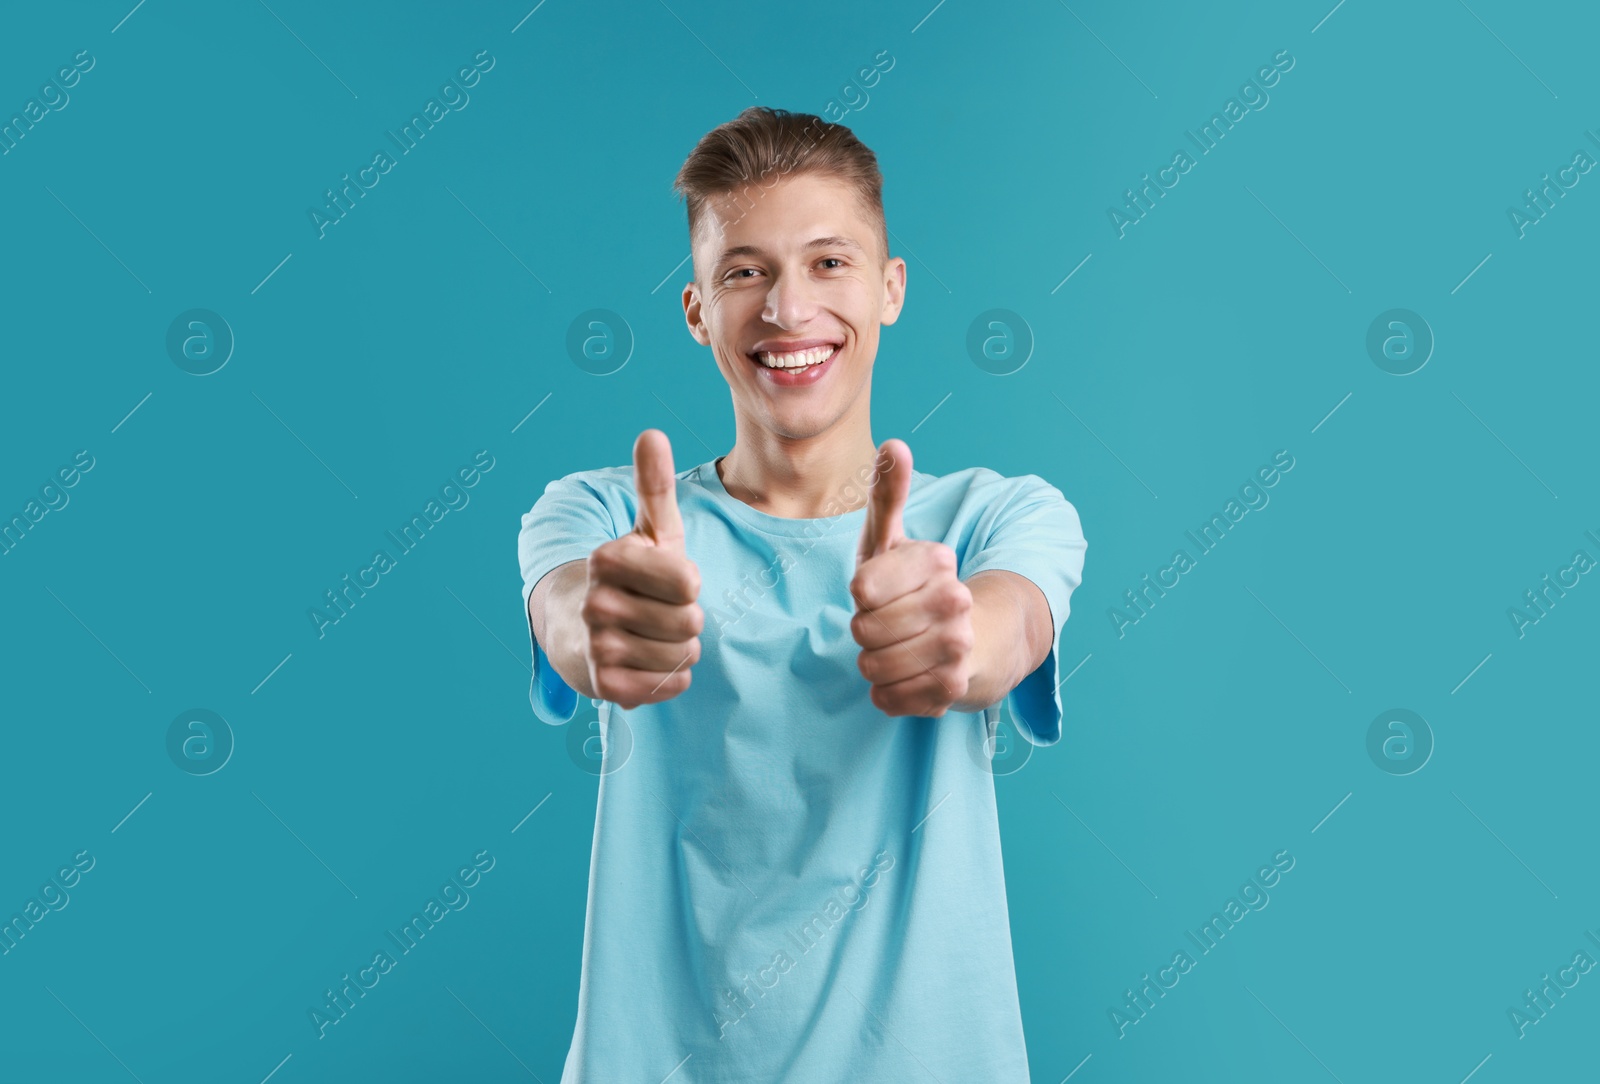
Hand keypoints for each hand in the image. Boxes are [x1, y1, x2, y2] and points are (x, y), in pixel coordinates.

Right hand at [580, 429, 703, 709]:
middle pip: (691, 622)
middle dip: (686, 619)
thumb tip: (653, 434)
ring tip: (652, 635)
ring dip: (679, 649)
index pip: (690, 582)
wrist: (579, 631)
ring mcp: (598, 647)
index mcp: (608, 559)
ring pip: (684, 655)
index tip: (664, 580)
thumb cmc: (631, 576)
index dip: (687, 583)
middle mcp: (595, 603)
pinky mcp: (606, 687)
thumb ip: (653, 485)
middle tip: (659, 611)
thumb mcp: (647, 530)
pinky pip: (672, 685)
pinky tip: (645, 661)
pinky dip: (669, 677)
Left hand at [849, 439, 973, 716]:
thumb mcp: (894, 540)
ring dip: (873, 662)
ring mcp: (956, 649)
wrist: (973, 641)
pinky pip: (887, 699)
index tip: (881, 590)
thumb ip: (889, 494)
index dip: (862, 595)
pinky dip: (886, 692)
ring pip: (872, 667)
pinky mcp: (951, 691)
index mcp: (938, 562)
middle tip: (887, 624)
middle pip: (863, 630)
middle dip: (865, 631)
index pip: (863, 588)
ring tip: (895, 649)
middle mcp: (955, 603)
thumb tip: (895, 444)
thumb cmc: (914, 586)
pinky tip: (905, 677)